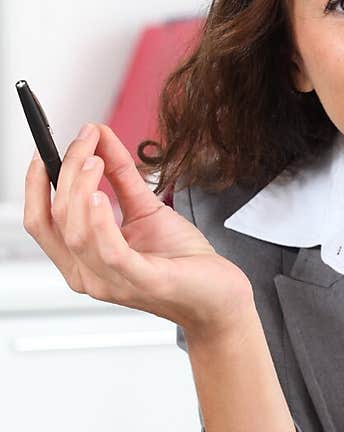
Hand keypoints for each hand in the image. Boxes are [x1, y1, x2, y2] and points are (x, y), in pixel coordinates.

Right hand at [23, 122, 252, 336]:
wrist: (218, 297)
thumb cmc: (182, 262)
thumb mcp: (145, 209)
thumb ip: (120, 175)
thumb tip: (99, 135)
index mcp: (83, 260)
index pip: (40, 221)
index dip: (36, 182)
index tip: (45, 148)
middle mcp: (89, 276)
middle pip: (55, 220)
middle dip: (64, 173)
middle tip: (85, 141)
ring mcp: (113, 283)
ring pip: (76, 233)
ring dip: (81, 188)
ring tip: (96, 159)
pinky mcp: (143, 282)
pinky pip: (109, 252)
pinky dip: (100, 220)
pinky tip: (101, 194)